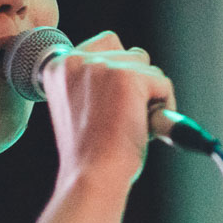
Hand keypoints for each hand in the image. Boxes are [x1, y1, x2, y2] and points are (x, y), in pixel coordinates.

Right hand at [41, 31, 177, 185]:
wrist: (92, 177)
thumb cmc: (88, 154)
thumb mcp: (79, 107)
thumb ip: (94, 83)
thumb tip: (134, 59)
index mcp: (57, 66)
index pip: (104, 44)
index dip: (117, 73)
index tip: (112, 103)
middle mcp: (77, 60)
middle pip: (130, 53)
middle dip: (137, 82)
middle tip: (122, 118)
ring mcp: (102, 67)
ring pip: (148, 69)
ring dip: (150, 96)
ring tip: (131, 126)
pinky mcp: (128, 77)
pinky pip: (162, 84)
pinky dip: (164, 107)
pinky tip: (144, 129)